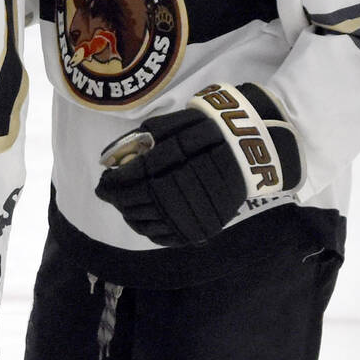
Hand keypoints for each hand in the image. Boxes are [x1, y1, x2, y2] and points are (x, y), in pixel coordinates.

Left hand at [96, 82, 301, 246]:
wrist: (256, 147)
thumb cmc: (214, 128)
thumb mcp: (179, 122)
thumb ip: (144, 140)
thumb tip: (110, 158)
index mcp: (171, 169)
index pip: (128, 183)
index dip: (111, 184)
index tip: (104, 181)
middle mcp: (180, 195)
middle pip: (133, 204)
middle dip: (117, 199)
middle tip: (109, 192)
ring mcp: (192, 215)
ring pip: (146, 223)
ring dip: (129, 214)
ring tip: (124, 204)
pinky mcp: (202, 228)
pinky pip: (165, 237)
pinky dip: (149, 229)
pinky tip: (143, 218)